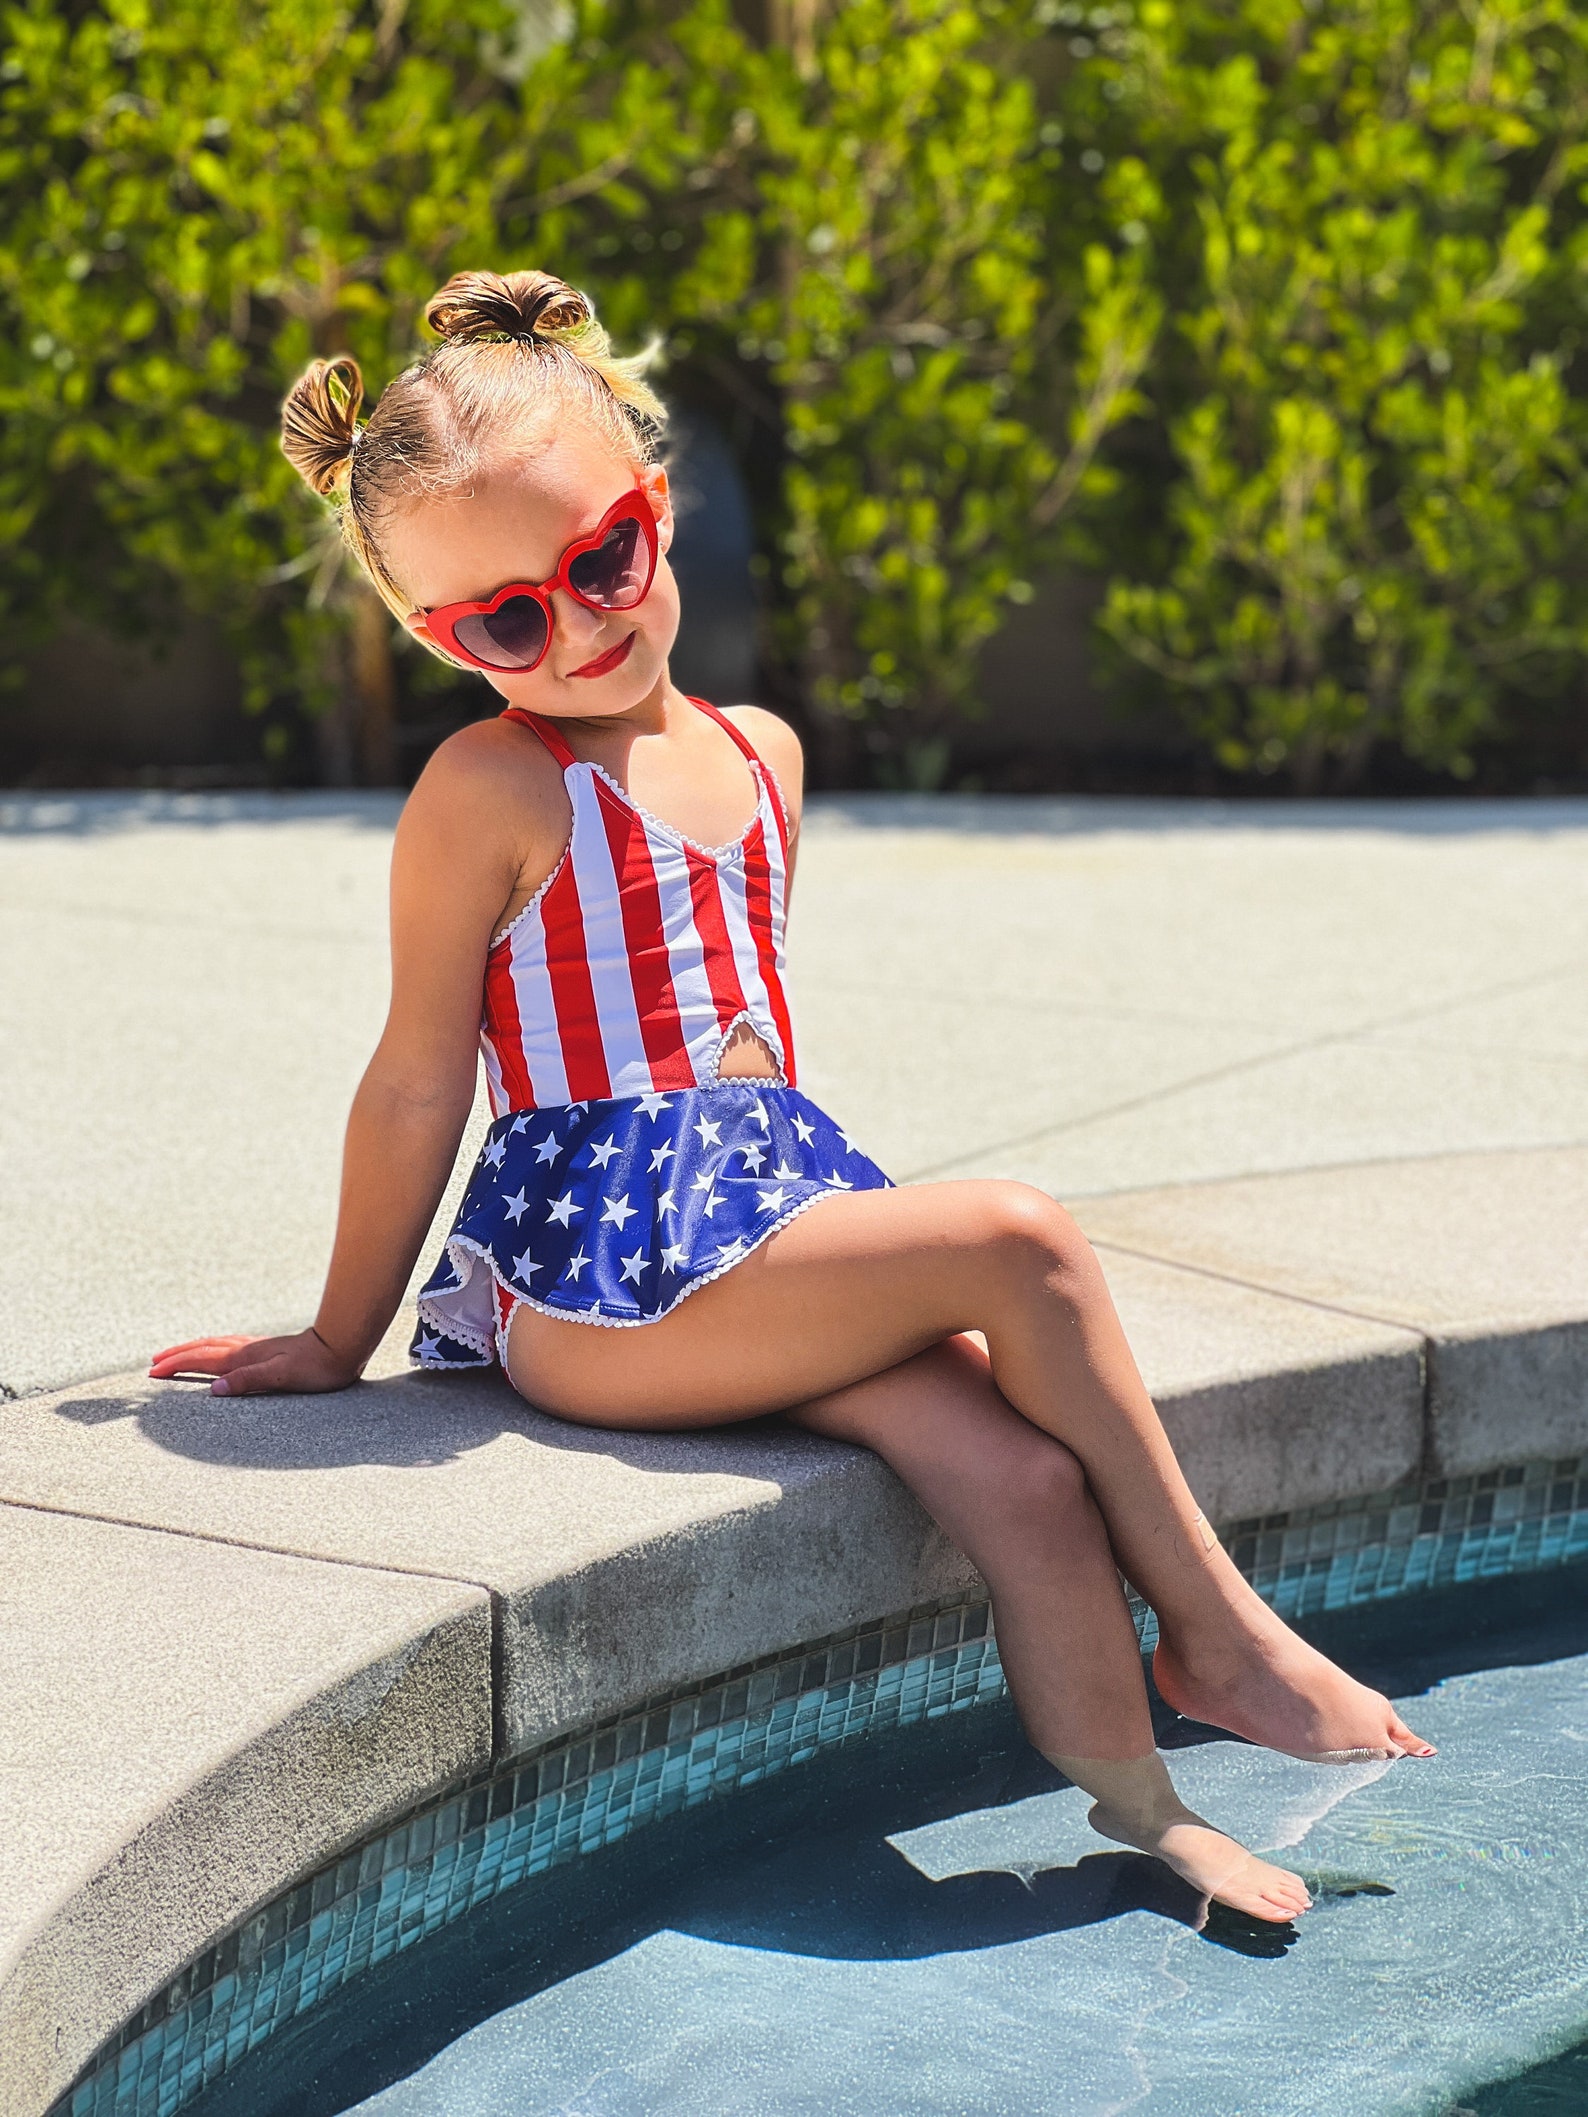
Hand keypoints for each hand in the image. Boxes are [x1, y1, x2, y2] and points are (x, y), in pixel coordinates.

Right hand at [148, 1327, 360, 1395]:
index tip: (153, 1372)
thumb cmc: (316, 1367)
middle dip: (177, 1355)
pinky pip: (230, 1346)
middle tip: (154, 1363)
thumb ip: (248, 1381)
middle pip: (204, 1349)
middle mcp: (247, 1350)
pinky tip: (219, 1352)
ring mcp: (257, 1347)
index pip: (202, 1360)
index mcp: (245, 1358)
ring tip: (177, 1355)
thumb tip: (214, 1390)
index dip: (176, 1365)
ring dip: (193, 1350)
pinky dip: (214, 1349)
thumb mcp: (282, 1378)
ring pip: (216, 1345)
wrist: (342, 1346)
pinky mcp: (268, 1349)